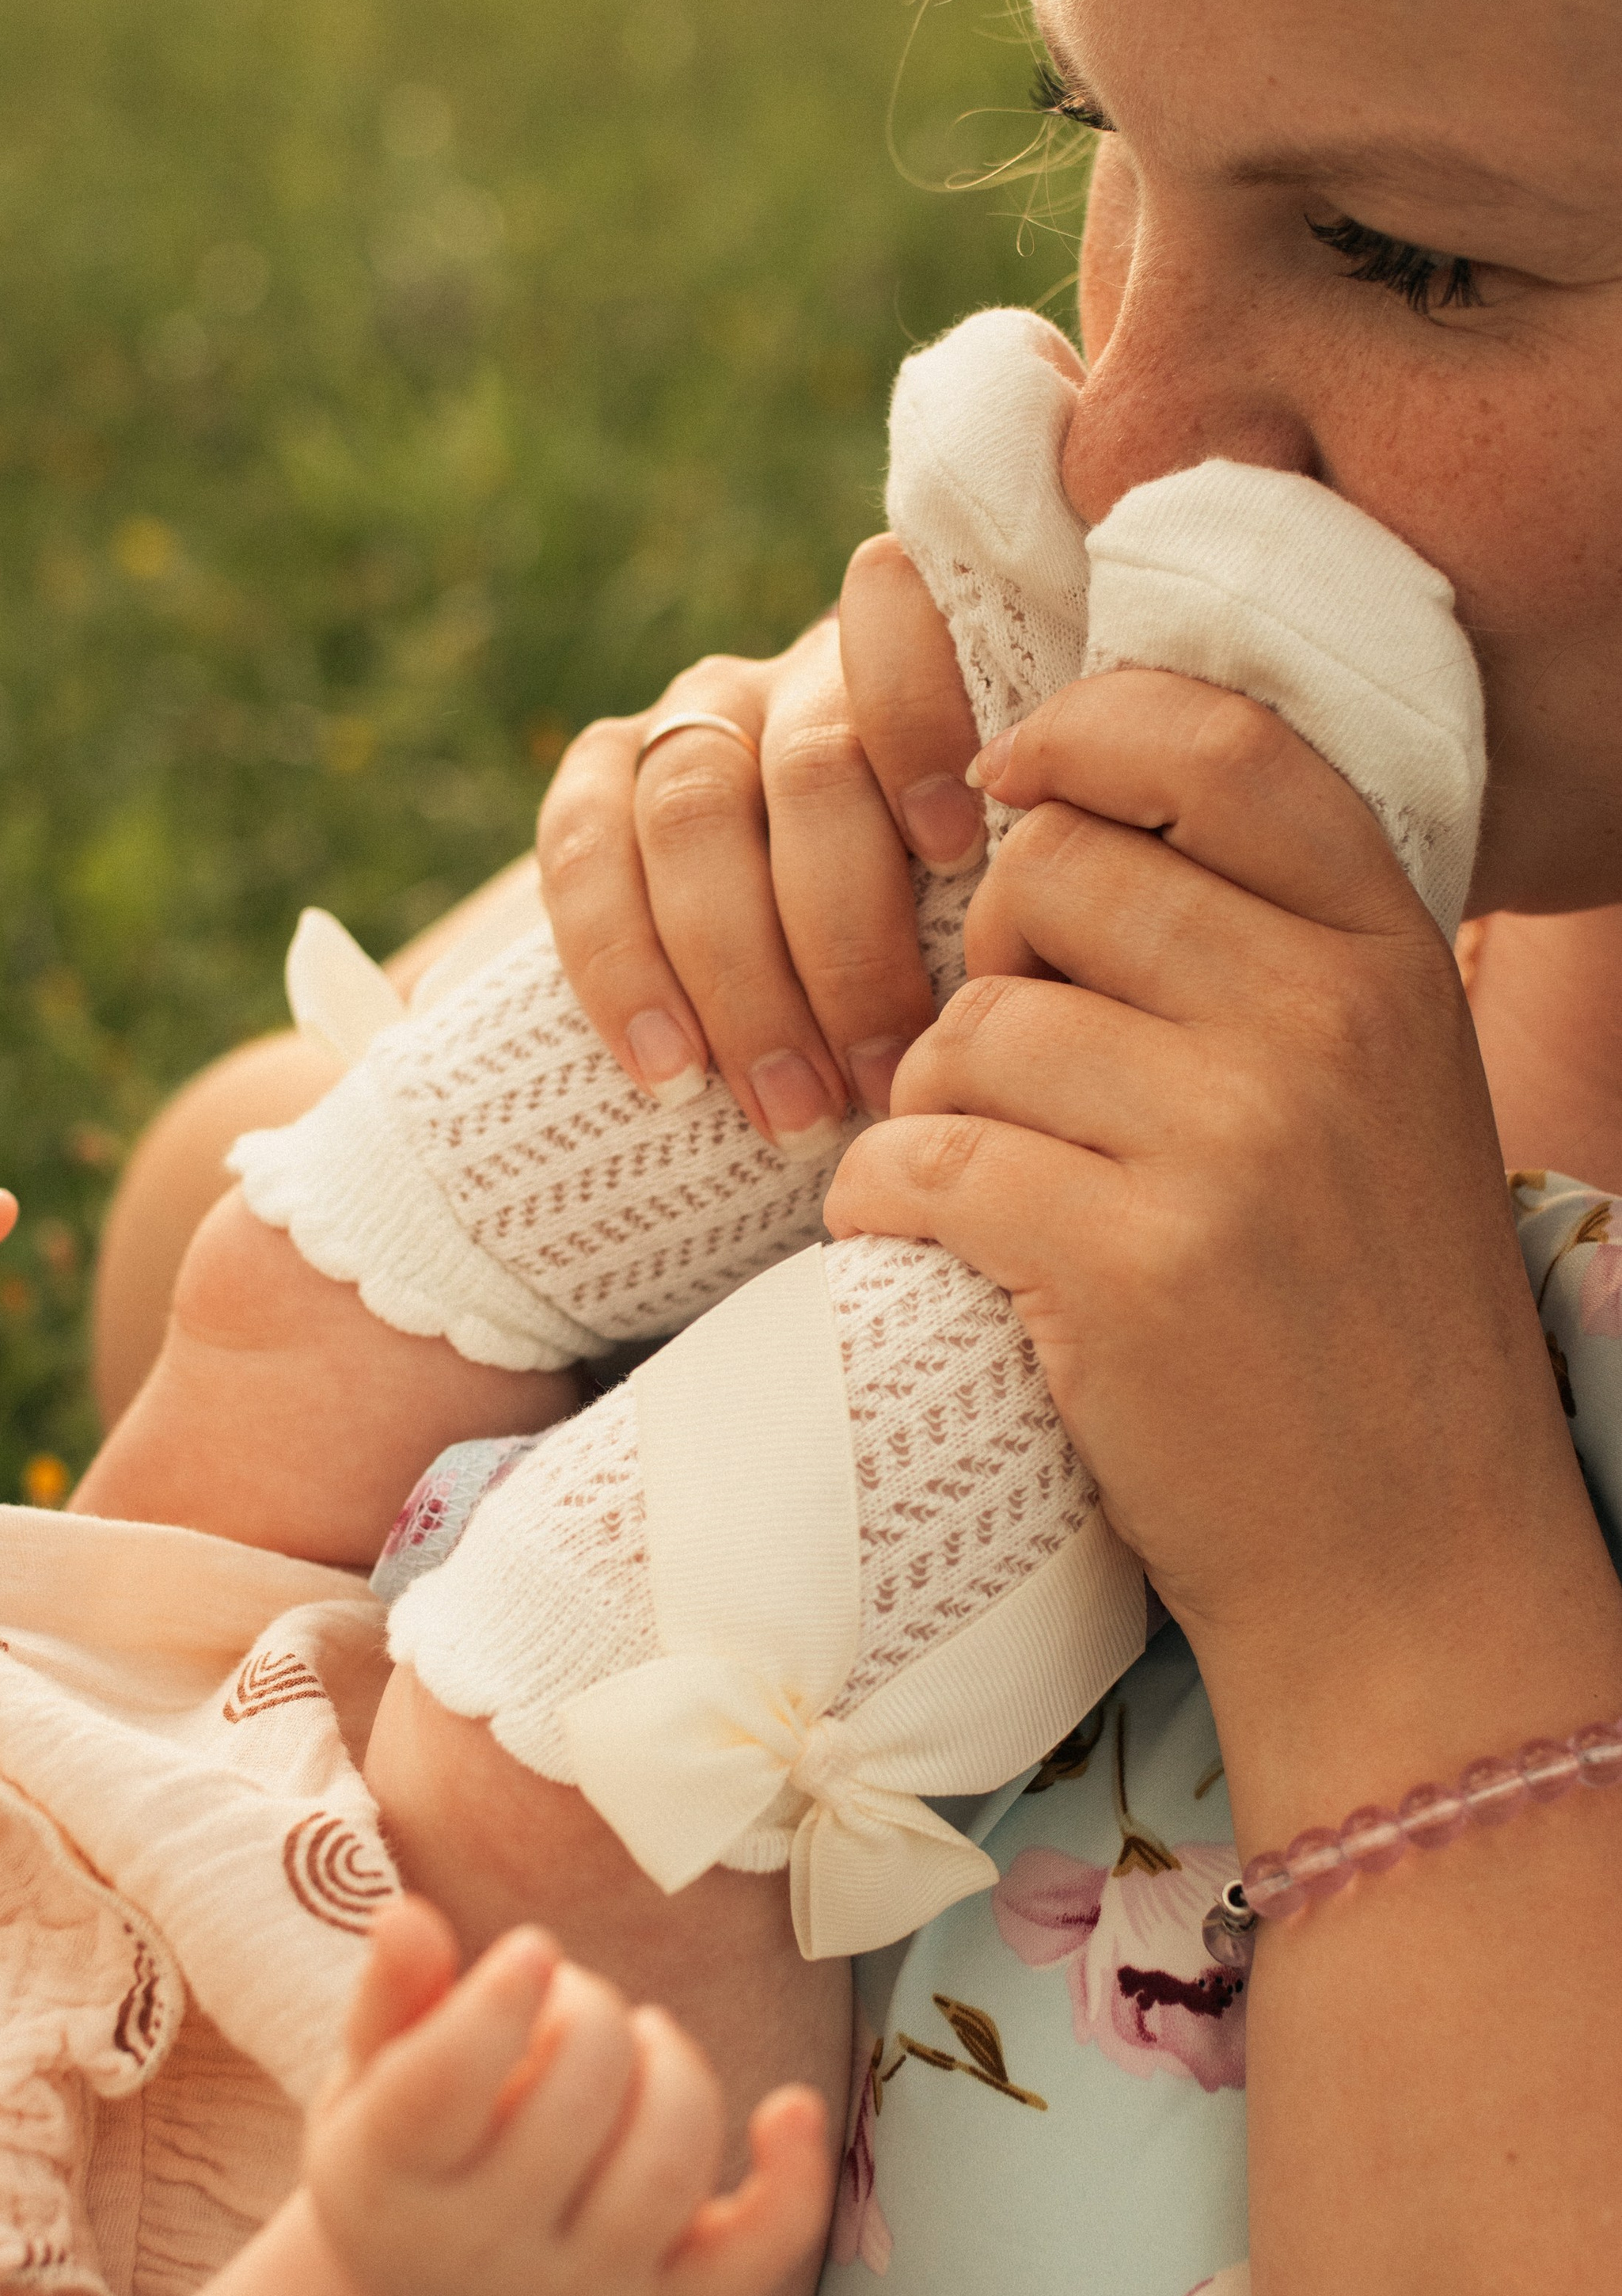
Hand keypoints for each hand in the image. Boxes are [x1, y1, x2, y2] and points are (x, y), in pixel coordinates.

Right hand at [305, 1899, 830, 2295]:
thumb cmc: (404, 2153)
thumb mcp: (369, 2074)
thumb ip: (390, 1993)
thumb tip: (409, 1916)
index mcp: (392, 2179)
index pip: (442, 2091)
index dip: (496, 2002)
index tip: (532, 1950)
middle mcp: (484, 2252)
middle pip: (571, 2109)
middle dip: (590, 2014)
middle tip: (572, 1996)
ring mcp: (582, 2289)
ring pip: (662, 2171)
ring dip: (672, 2069)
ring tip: (643, 2038)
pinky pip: (748, 2262)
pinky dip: (789, 2186)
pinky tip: (792, 2108)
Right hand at [537, 539, 978, 1139]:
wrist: (806, 984)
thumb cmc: (955, 961)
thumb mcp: (1008, 910)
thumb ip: (1031, 893)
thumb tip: (1068, 971)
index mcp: (923, 677)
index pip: (902, 623)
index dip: (921, 721)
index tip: (957, 853)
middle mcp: (800, 676)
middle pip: (809, 770)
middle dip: (847, 946)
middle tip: (886, 1081)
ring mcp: (692, 719)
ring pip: (694, 817)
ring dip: (744, 985)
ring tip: (793, 1114)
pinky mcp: (596, 776)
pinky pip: (580, 850)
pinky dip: (622, 970)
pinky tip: (670, 1074)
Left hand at [823, 673, 1621, 1792]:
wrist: (1409, 1564)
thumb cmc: (1360, 1324)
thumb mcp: (1376, 1100)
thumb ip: (1261, 961)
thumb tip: (1056, 823)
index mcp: (1389, 962)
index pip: (1222, 743)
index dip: (1083, 731)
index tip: (1008, 785)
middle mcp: (1322, 1024)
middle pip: (1054, 877)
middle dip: (991, 965)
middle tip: (1010, 1077)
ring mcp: (1229, 1143)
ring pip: (972, 1031)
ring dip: (932, 1104)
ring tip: (986, 1187)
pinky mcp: (1123, 1264)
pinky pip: (920, 1160)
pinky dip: (884, 1201)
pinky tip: (923, 1245)